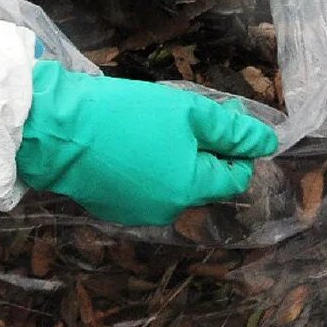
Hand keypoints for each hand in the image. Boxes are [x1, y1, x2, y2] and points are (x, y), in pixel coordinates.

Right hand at [16, 59, 272, 224]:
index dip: (237, 147)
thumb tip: (269, 143)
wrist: (57, 131)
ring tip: (152, 125)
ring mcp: (137, 214)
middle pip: (202, 180)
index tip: (222, 118)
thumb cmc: (128, 116)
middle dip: (202, 149)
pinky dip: (146, 168)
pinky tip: (128, 142)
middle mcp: (168, 211)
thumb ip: (232, 130)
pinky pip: (144, 188)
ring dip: (173, 158)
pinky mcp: (111, 207)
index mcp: (191, 189)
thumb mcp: (188, 112)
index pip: (235, 176)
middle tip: (183, 114)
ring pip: (172, 184)